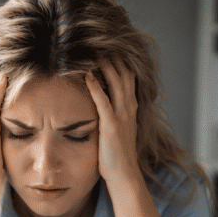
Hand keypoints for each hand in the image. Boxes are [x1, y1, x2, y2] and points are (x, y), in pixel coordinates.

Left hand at [85, 60, 143, 186]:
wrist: (125, 175)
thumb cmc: (117, 156)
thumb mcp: (119, 131)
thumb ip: (113, 116)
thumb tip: (103, 106)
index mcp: (130, 109)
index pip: (128, 78)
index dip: (121, 62)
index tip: (110, 48)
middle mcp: (129, 109)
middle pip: (124, 75)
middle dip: (115, 57)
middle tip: (102, 41)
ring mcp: (121, 117)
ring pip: (116, 84)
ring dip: (106, 66)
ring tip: (95, 51)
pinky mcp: (111, 126)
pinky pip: (103, 102)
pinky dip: (95, 87)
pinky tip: (87, 75)